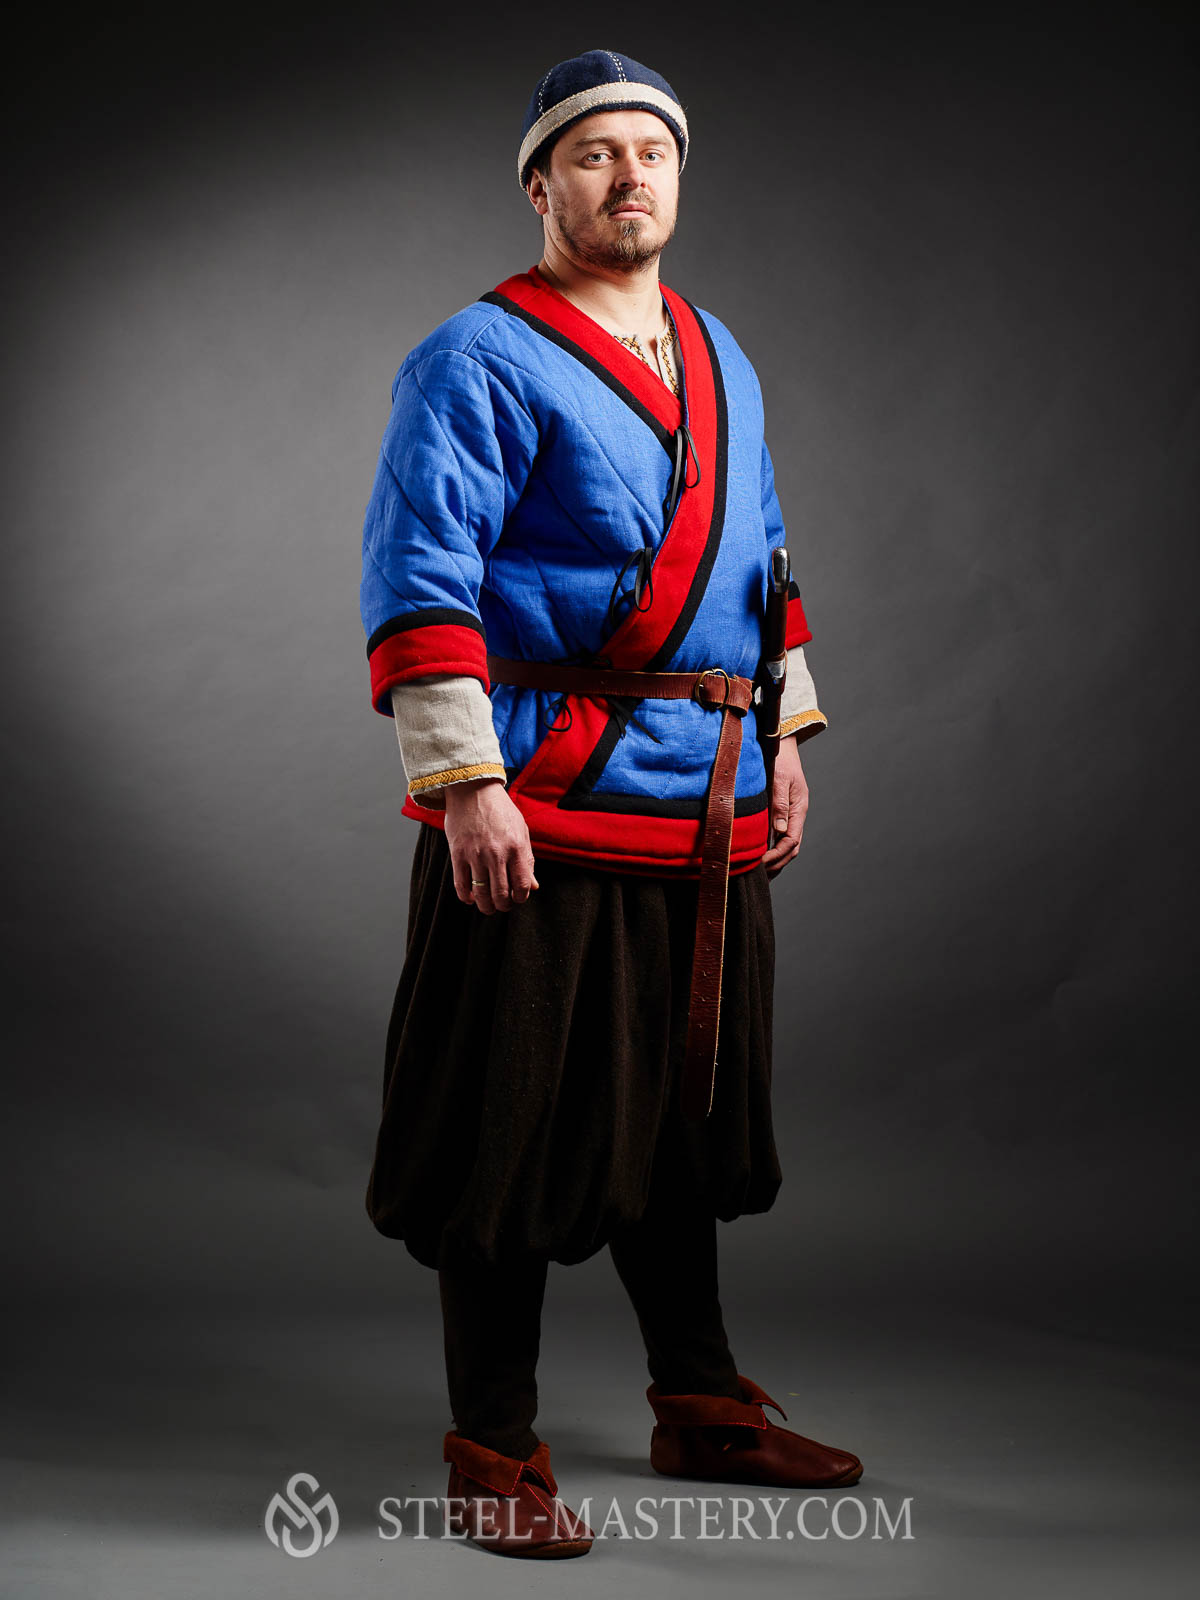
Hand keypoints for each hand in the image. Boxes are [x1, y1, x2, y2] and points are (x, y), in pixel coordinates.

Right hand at [443, 777, 539, 913]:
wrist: (472, 789)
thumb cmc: (499, 809)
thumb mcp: (520, 830)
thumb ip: (527, 860)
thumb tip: (533, 887)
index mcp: (516, 847)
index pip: (522, 885)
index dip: (521, 898)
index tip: (517, 898)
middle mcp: (497, 853)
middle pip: (501, 894)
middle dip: (503, 906)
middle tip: (503, 905)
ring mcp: (476, 855)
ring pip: (481, 894)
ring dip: (486, 906)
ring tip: (488, 907)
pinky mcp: (458, 854)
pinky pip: (461, 885)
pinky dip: (466, 897)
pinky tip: (471, 898)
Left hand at [761, 737, 807, 877]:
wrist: (782, 744)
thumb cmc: (780, 759)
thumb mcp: (780, 779)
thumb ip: (780, 804)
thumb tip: (779, 830)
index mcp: (799, 808)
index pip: (791, 840)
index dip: (777, 855)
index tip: (761, 864)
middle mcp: (796, 814)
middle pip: (791, 848)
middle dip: (777, 863)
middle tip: (760, 876)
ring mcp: (790, 814)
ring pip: (787, 844)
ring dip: (776, 860)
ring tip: (760, 874)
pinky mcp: (782, 812)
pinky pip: (780, 836)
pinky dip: (772, 849)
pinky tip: (760, 857)